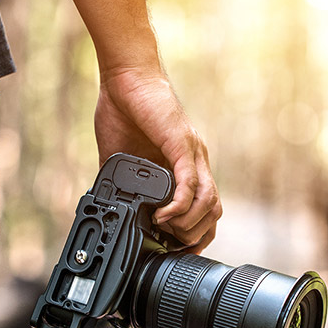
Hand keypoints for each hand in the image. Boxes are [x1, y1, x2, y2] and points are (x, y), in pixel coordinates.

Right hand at [94, 68, 221, 253]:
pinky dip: (179, 206)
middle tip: (173, 247)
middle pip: (214, 211)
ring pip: (209, 202)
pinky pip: (190, 184)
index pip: (204, 209)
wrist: (125, 79)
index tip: (176, 249)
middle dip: (196, 236)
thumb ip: (125, 183)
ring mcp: (192, 155)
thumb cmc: (125, 110)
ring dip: (188, 224)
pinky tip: (163, 216)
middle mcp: (195, 163)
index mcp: (185, 167)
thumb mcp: (123, 159)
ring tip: (165, 231)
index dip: (195, 233)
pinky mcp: (182, 146)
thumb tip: (113, 207)